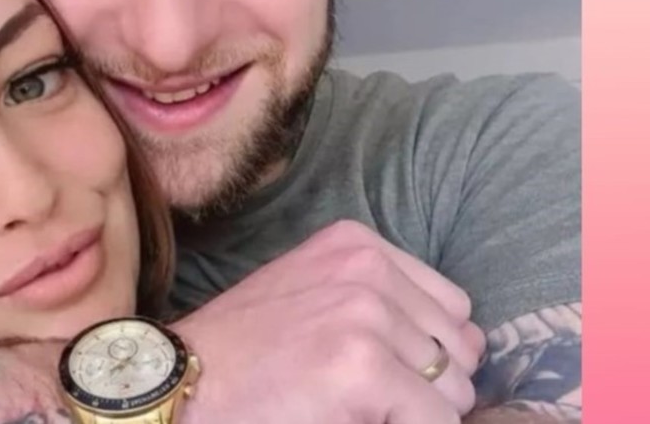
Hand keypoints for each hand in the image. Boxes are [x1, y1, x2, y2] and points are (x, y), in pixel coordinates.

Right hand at [173, 220, 485, 423]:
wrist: (178, 380)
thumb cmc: (241, 350)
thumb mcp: (310, 292)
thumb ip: (383, 300)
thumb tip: (471, 343)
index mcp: (355, 243)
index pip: (451, 307)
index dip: (426, 354)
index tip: (380, 372)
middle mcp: (366, 268)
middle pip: (460, 348)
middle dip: (427, 386)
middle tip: (363, 398)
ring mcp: (366, 316)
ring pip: (455, 391)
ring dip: (414, 413)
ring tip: (352, 407)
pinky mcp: (364, 368)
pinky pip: (435, 421)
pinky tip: (350, 420)